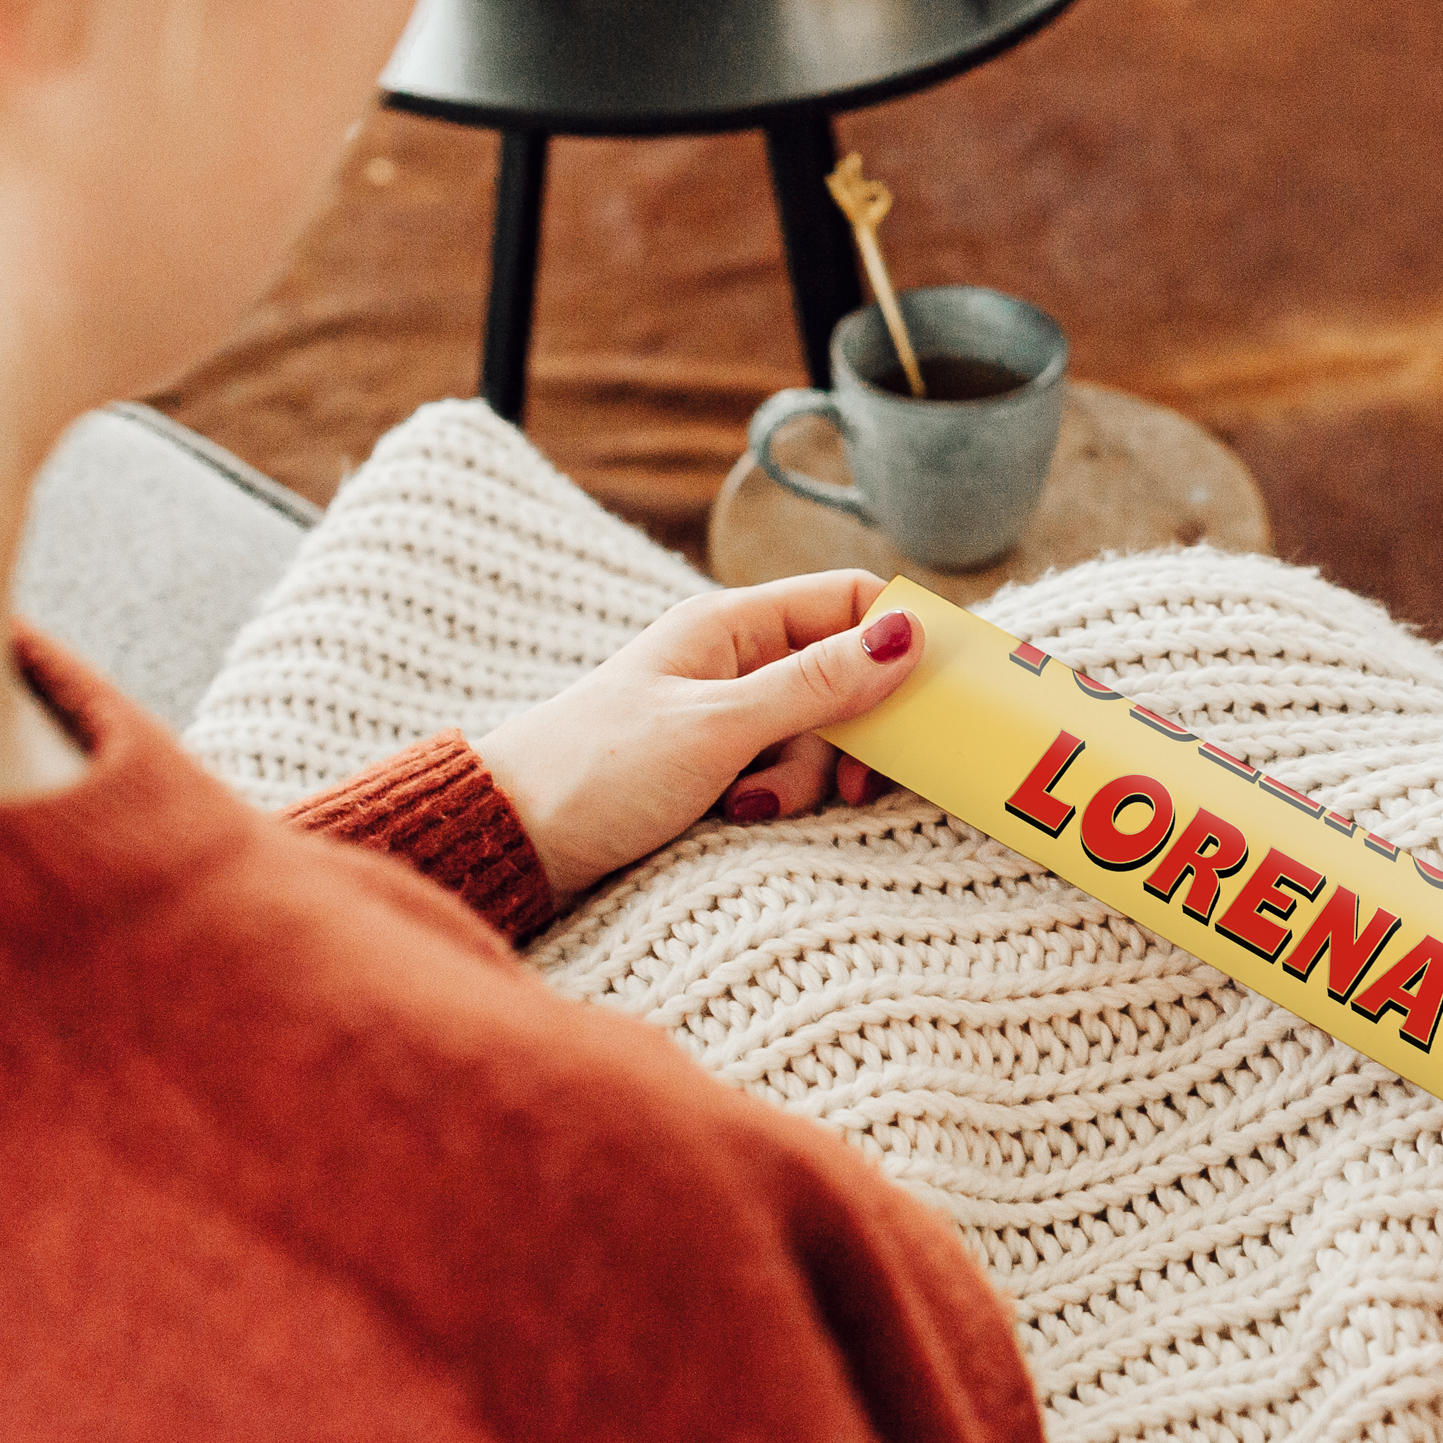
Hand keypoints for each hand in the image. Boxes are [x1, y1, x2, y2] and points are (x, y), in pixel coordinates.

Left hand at [472, 570, 920, 904]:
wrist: (508, 842)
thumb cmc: (596, 771)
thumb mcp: (719, 727)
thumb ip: (817, 685)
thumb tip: (906, 637)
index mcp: (730, 623)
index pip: (846, 601)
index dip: (897, 639)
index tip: (934, 695)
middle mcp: (734, 658)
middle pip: (843, 676)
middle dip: (852, 734)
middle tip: (853, 786)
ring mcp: (725, 713)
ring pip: (817, 734)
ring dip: (804, 777)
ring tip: (753, 807)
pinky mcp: (715, 765)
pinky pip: (782, 771)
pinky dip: (775, 797)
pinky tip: (738, 817)